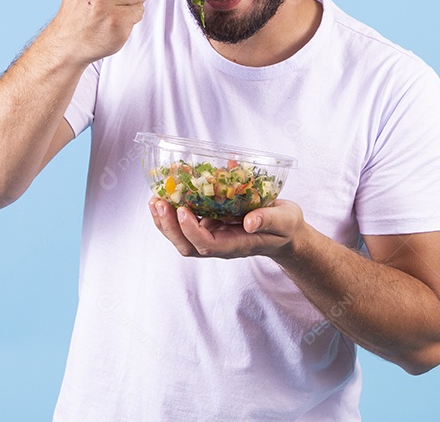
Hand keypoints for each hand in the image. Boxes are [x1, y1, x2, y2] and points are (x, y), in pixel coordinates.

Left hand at [148, 197, 306, 259]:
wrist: (284, 231)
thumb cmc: (285, 227)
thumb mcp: (285, 221)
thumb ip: (269, 220)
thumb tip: (249, 222)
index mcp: (236, 245)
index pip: (207, 245)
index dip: (191, 230)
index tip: (182, 210)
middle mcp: (219, 243)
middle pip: (187, 245)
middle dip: (169, 227)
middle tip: (158, 202)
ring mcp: (212, 235)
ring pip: (181, 237)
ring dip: (164, 221)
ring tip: (154, 199)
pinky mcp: (210, 225)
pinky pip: (185, 223)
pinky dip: (171, 212)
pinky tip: (165, 195)